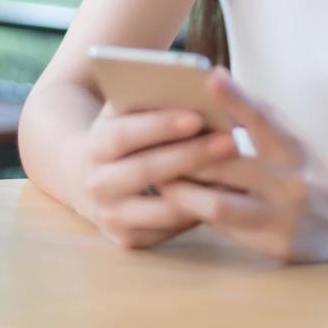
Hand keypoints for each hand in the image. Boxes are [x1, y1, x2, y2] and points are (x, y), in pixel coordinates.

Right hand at [77, 104, 238, 249]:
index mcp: (94, 146)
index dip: (160, 126)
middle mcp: (97, 184)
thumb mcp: (126, 114)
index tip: (198, 116)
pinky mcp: (128, 239)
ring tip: (237, 173)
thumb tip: (201, 88)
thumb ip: (150, 102)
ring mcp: (110, 216)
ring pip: (160, 208)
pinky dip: (197, 213)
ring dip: (200, 192)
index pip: (124, 135)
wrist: (90, 177)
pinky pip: (168, 229)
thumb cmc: (125, 135)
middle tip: (230, 143)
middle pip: (145, 171)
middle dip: (190, 156)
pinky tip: (225, 196)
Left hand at [157, 70, 327, 262]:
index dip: (235, 98)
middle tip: (149, 146)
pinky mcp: (277, 246)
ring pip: (218, 204)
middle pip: (226, 164)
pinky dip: (200, 215)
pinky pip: (226, 231)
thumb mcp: (288, 134)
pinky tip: (181, 206)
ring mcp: (284, 216)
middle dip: (185, 156)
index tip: (209, 77)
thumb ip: (252, 113)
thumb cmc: (304, 165)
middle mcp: (292, 180)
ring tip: (159, 180)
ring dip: (183, 192)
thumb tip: (208, 81)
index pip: (262, 117)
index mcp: (293, 145)